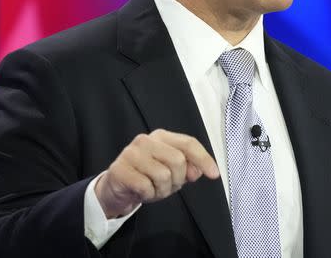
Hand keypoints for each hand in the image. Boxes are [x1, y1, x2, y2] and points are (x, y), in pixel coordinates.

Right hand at [94, 129, 219, 218]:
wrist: (116, 188)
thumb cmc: (147, 177)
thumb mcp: (172, 172)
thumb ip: (188, 168)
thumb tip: (198, 171)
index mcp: (161, 137)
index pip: (188, 143)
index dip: (204, 159)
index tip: (214, 174)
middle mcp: (146, 140)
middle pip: (178, 160)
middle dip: (178, 180)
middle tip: (168, 186)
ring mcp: (131, 153)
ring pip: (163, 175)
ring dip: (162, 190)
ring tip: (153, 189)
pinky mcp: (119, 169)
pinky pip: (146, 187)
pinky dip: (148, 195)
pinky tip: (141, 192)